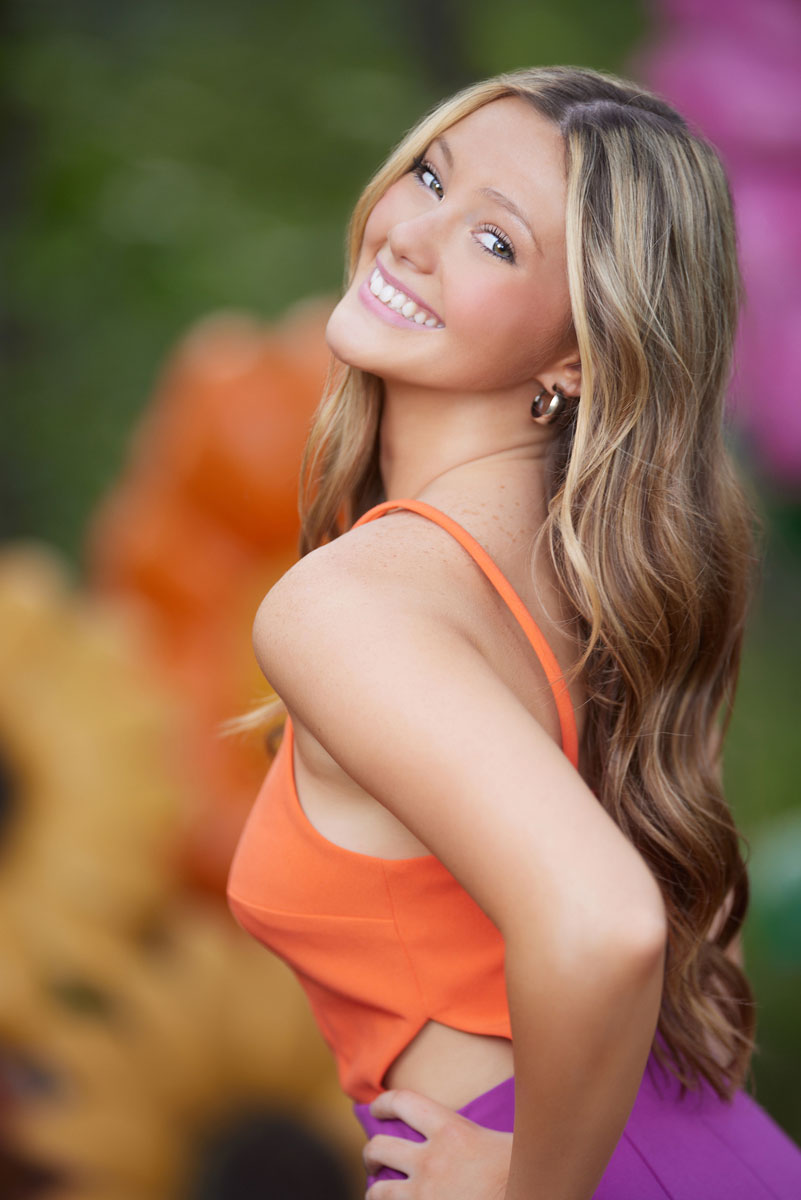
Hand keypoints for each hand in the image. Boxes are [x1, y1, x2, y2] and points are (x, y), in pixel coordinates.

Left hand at [363, 1087, 511, 1198]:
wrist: (527, 1198)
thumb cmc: (523, 1174)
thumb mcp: (510, 1140)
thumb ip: (491, 1128)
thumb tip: (514, 1102)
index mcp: (452, 1131)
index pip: (404, 1102)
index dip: (384, 1102)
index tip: (375, 1109)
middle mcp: (431, 1161)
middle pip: (380, 1147)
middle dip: (370, 1152)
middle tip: (372, 1156)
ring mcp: (424, 1195)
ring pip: (378, 1190)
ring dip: (374, 1190)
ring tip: (376, 1191)